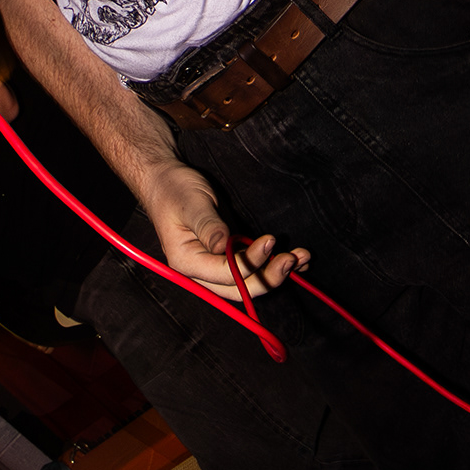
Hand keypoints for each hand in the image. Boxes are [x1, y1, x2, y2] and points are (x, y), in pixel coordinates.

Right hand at [139, 160, 308, 299]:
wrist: (167, 180)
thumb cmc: (174, 190)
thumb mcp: (191, 204)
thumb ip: (209, 226)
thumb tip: (223, 247)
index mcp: (187, 262)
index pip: (225, 274)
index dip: (250, 262)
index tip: (269, 241)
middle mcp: (202, 271)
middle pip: (240, 288)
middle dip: (268, 276)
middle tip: (291, 258)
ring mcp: (215, 265)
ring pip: (249, 281)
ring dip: (276, 273)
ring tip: (302, 258)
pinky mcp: (227, 254)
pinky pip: (252, 267)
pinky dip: (274, 264)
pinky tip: (297, 260)